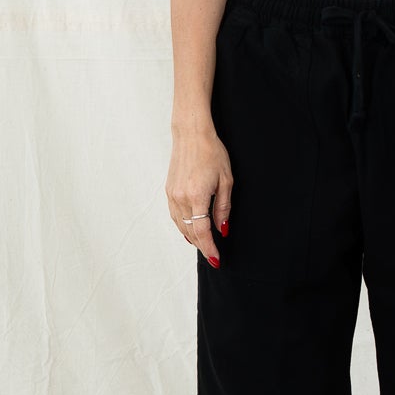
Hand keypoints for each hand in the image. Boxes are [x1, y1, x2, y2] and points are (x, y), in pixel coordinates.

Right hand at [166, 124, 233, 264]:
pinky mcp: (168, 191)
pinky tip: (190, 230)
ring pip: (180, 225)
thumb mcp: (226, 181)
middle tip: (213, 255)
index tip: (216, 259)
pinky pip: (174, 215)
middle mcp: (181, 198)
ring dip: (192, 237)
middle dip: (202, 245)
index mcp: (197, 196)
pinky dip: (183, 226)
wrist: (191, 134)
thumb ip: (223, 208)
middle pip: (190, 232)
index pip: (202, 232)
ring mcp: (172, 195)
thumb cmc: (212, 153)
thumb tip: (222, 230)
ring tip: (203, 245)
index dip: (209, 248)